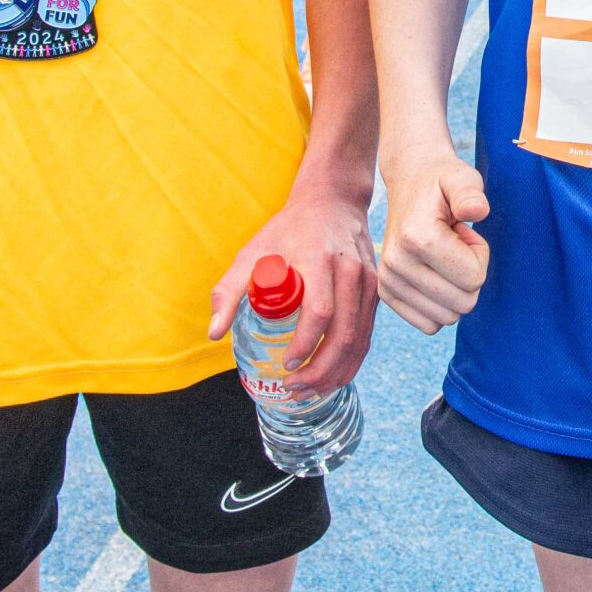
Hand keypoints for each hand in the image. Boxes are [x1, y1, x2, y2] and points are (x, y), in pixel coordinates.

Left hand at [208, 189, 378, 394]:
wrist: (333, 202)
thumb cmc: (289, 229)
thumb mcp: (253, 252)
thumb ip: (230, 291)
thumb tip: (215, 333)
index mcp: (319, 260)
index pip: (320, 311)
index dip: (304, 345)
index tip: (285, 364)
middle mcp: (350, 271)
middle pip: (344, 334)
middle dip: (319, 371)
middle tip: (293, 386)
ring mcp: (368, 282)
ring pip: (360, 340)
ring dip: (336, 373)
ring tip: (309, 390)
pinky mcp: (376, 291)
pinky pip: (367, 334)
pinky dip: (351, 361)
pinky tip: (332, 375)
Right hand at [375, 146, 489, 333]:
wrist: (409, 183)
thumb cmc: (442, 181)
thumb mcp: (461, 177)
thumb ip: (471, 192)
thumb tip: (477, 211)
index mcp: (417, 238)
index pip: (474, 278)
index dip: (480, 254)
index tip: (464, 231)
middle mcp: (396, 264)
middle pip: (463, 303)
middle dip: (470, 273)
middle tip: (455, 244)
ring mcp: (388, 282)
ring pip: (448, 317)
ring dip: (455, 288)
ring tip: (444, 255)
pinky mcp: (386, 294)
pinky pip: (430, 325)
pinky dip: (440, 304)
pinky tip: (433, 272)